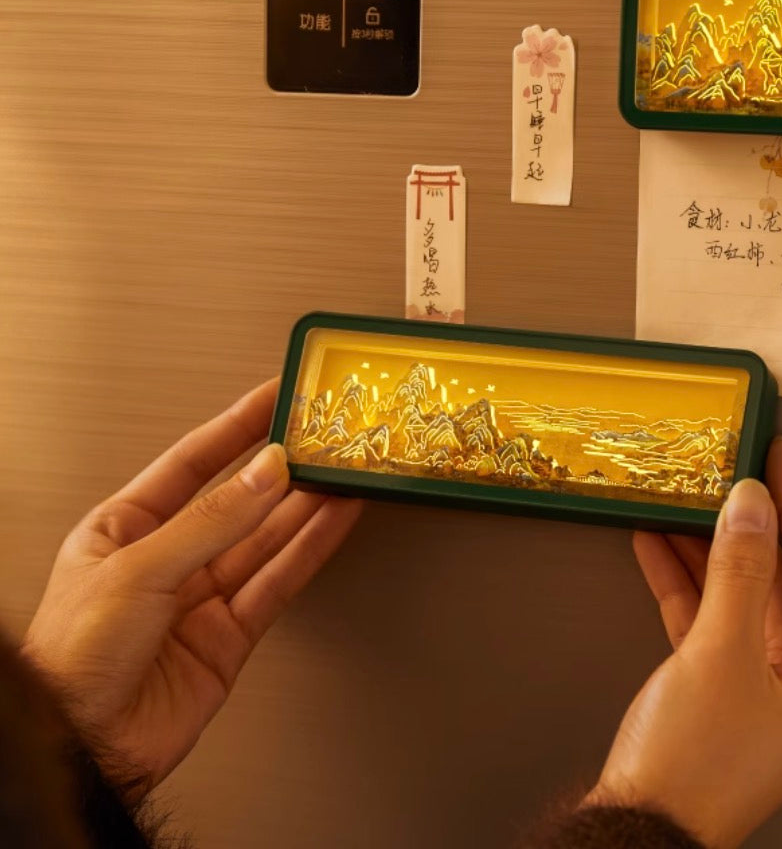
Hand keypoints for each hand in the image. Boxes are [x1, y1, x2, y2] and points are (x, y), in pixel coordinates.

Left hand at [22, 379, 361, 795]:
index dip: (237, 426)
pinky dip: (311, 549)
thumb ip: (211, 521)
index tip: (276, 396)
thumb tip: (266, 473)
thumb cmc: (71, 660)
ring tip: (344, 469)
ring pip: (266, 538)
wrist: (80, 752)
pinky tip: (336, 519)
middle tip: (323, 434)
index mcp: (124, 527)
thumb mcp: (137, 569)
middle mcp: (166, 558)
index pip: (192, 461)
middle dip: (282, 467)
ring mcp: (200, 598)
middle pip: (237, 499)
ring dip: (307, 504)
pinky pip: (278, 581)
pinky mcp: (230, 637)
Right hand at [587, 437, 781, 848]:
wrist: (639, 828)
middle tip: (734, 471)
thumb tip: (753, 504)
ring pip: (742, 596)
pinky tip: (658, 544)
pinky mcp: (719, 691)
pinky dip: (684, 582)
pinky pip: (709, 620)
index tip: (780, 459)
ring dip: (711, 549)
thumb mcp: (719, 651)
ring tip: (688, 498)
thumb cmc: (694, 764)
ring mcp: (762, 687)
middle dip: (753, 525)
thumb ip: (740, 569)